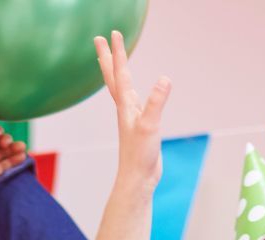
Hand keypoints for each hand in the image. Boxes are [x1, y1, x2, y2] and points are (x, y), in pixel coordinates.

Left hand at [95, 30, 170, 188]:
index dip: (118, 53)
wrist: (137, 180)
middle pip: (113, 78)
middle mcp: (125, 109)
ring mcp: (131, 118)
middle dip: (108, 57)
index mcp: (126, 106)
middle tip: (100, 39)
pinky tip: (135, 94)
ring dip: (117, 73)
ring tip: (114, 62)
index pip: (120, 73)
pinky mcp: (139, 128)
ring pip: (121, 89)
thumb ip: (156, 102)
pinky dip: (132, 92)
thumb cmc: (140, 156)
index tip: (113, 33)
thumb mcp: (150, 126)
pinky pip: (133, 103)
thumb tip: (164, 79)